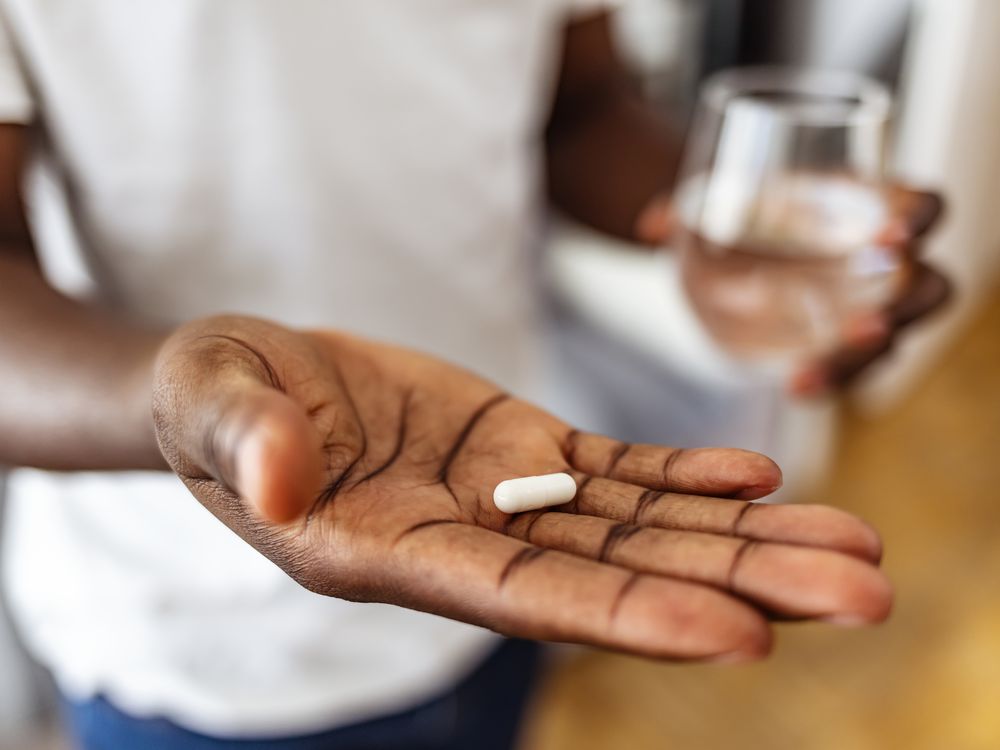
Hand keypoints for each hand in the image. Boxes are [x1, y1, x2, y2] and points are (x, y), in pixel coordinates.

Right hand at [153, 316, 890, 661]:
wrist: (249, 381)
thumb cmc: (215, 400)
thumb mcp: (211, 402)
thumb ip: (243, 436)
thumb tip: (279, 471)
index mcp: (389, 553)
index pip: (524, 599)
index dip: (627, 617)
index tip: (739, 635)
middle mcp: (464, 541)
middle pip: (618, 576)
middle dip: (738, 587)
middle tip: (863, 597)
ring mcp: (500, 496)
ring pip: (639, 528)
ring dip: (744, 538)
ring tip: (851, 548)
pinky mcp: (517, 448)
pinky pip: (613, 472)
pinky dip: (684, 478)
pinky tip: (756, 480)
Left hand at [635, 184, 952, 394]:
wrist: (722, 253)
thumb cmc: (737, 213)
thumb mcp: (713, 202)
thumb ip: (685, 208)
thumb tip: (652, 225)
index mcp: (866, 207)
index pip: (921, 207)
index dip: (917, 217)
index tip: (890, 232)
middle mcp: (880, 263)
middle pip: (928, 285)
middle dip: (908, 303)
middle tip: (868, 322)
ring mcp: (864, 311)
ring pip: (894, 338)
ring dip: (863, 357)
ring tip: (815, 372)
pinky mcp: (838, 349)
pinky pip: (851, 370)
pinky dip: (829, 379)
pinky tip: (794, 387)